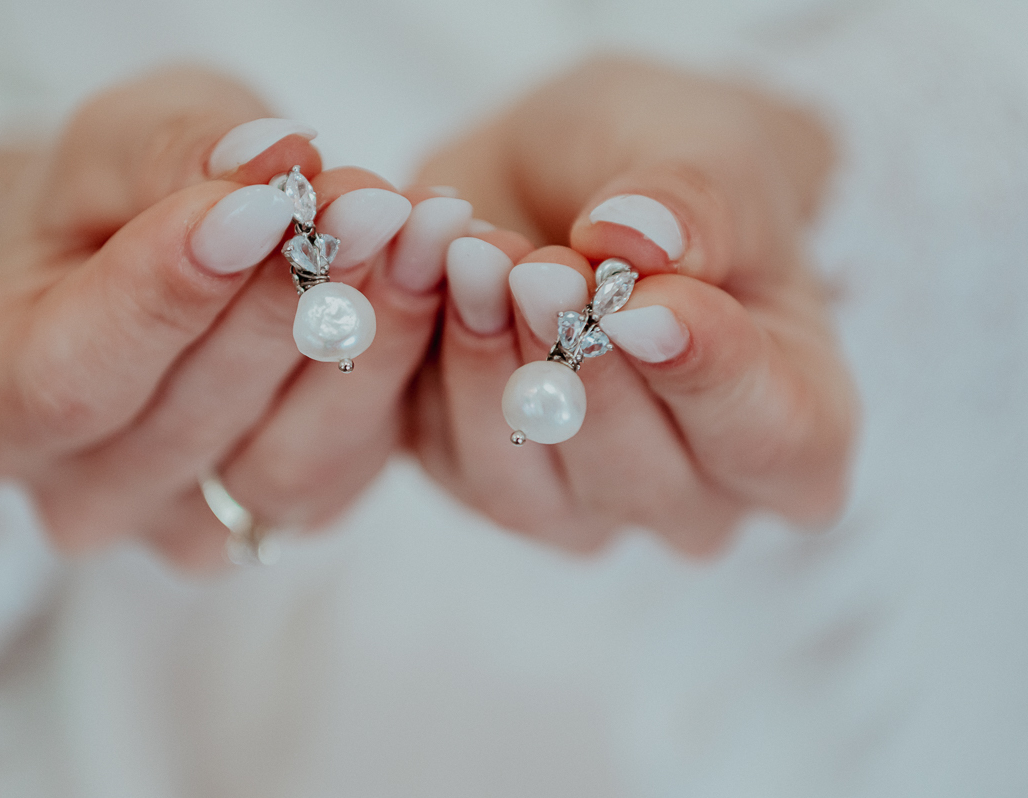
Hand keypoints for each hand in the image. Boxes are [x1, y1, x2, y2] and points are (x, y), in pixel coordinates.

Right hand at [0, 68, 473, 568]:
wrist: (166, 248)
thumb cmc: (114, 197)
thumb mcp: (119, 141)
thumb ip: (173, 153)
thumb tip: (271, 166)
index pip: (71, 375)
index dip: (172, 293)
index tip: (268, 205)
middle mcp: (80, 494)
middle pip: (189, 423)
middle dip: (290, 301)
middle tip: (372, 203)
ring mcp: (185, 527)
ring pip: (285, 463)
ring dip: (364, 340)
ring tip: (417, 233)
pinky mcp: (283, 522)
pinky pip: (351, 468)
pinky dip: (399, 369)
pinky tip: (432, 277)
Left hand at [410, 57, 857, 554]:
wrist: (576, 168)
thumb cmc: (677, 169)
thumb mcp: (712, 150)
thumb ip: (698, 201)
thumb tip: (639, 241)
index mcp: (794, 425)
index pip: (775, 442)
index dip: (708, 378)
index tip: (643, 301)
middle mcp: (692, 494)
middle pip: (637, 474)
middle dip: (577, 362)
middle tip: (540, 265)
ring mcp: (580, 503)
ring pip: (523, 482)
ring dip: (488, 367)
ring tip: (472, 256)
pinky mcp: (478, 476)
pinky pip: (439, 450)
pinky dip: (422, 362)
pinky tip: (423, 274)